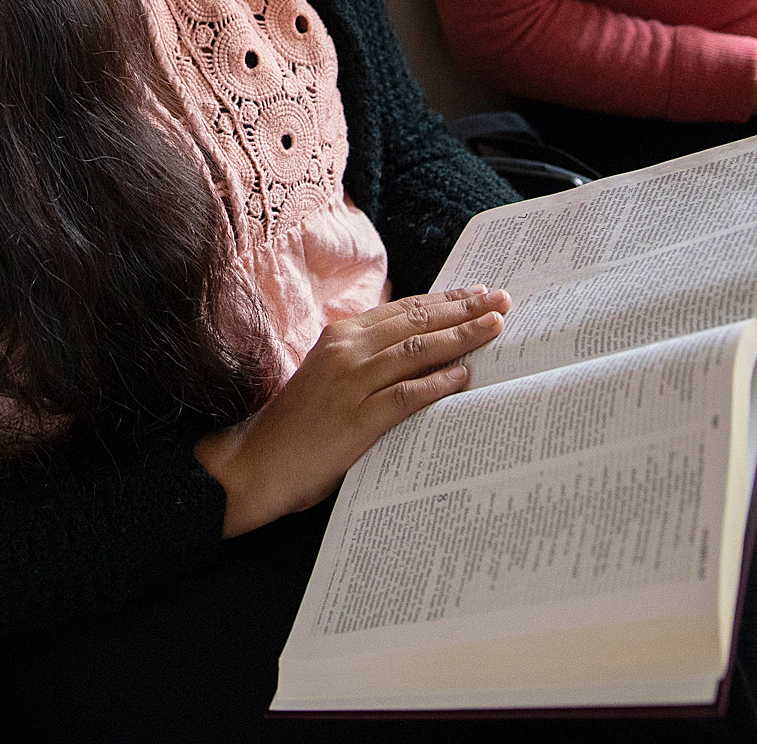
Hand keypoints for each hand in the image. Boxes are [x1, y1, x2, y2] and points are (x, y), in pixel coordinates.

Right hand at [192, 287, 509, 536]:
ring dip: (460, 337)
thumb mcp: (328, 376)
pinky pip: (405, 394)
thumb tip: (413, 346)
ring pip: (416, 350)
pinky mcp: (356, 419)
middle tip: (502, 300)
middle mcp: (346, 350)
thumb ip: (364, 358)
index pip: (403, 309)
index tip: (478, 293)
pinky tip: (464, 375)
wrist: (255, 463)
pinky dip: (437, 382)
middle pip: (415, 321)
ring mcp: (350, 383)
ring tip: (494, 328)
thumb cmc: (296, 425)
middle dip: (463, 310)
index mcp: (340, 336)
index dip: (444, 299)